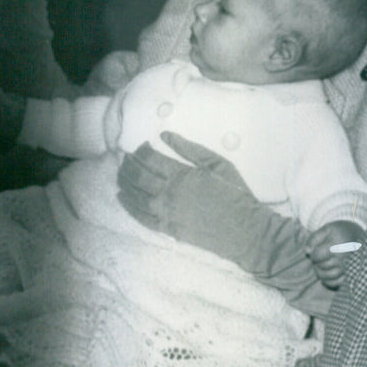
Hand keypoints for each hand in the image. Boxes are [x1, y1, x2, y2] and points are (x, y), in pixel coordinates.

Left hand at [117, 134, 334, 318]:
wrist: (246, 231)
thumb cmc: (236, 194)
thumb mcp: (218, 164)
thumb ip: (190, 149)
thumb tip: (165, 135)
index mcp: (182, 175)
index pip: (150, 159)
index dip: (140, 151)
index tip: (141, 146)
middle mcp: (170, 194)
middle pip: (138, 177)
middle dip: (128, 166)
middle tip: (125, 159)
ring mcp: (167, 214)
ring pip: (135, 197)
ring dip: (124, 184)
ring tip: (120, 175)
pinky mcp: (168, 229)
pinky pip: (141, 217)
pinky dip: (129, 206)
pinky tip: (123, 198)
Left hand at [306, 220, 362, 289]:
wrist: (359, 234)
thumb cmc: (340, 232)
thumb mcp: (327, 229)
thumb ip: (314, 238)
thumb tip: (307, 252)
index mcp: (339, 244)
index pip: (317, 255)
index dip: (313, 254)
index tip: (316, 250)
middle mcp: (346, 257)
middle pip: (322, 266)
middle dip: (317, 262)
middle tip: (321, 257)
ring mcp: (349, 268)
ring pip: (328, 277)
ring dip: (321, 272)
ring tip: (323, 264)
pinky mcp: (351, 275)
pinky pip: (336, 284)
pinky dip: (328, 281)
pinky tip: (328, 272)